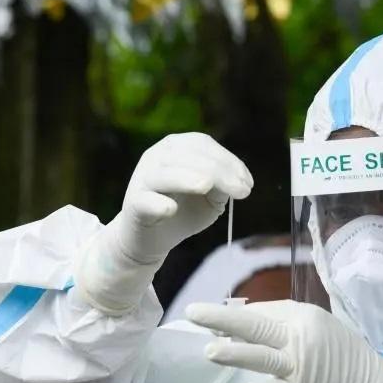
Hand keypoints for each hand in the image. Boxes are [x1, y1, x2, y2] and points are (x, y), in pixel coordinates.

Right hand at [76, 133, 251, 314]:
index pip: (201, 144)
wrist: (149, 238)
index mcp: (174, 148)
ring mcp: (142, 180)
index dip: (228, 160)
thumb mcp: (208, 198)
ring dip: (186, 179)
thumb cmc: (181, 211)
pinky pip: (145, 201)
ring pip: (164, 174)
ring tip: (207, 186)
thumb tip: (236, 181)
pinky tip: (171, 209)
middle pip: (187, 156)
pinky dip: (158, 204)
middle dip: (219, 172)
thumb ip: (221, 187)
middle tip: (242, 191)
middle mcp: (155, 157)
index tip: (248, 182)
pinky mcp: (134, 205)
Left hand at [186, 300, 382, 382]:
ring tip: (208, 350)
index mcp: (303, 316)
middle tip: (192, 313)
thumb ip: (285, 325)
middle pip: (255, 326)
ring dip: (234, 353)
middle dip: (221, 320)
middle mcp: (300, 336)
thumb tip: (242, 321)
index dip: (234, 317)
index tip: (211, 321)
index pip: (261, 312)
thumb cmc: (340, 357)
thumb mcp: (318, 329)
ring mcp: (300, 365)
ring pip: (261, 356)